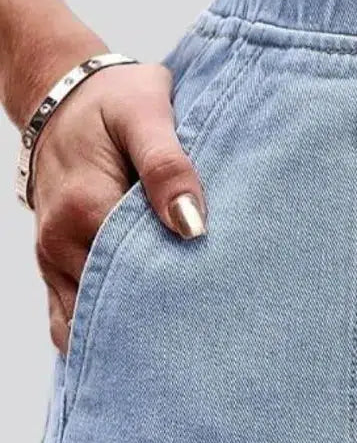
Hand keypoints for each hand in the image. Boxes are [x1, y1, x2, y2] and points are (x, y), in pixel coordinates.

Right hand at [29, 60, 206, 354]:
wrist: (64, 90)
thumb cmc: (113, 100)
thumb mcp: (146, 116)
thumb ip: (168, 168)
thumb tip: (193, 226)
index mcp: (85, 211)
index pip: (133, 281)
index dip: (177, 302)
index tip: (217, 319)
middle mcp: (61, 244)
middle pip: (111, 311)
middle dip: (157, 333)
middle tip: (209, 349)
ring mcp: (54, 258)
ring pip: (89, 323)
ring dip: (132, 337)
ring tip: (185, 352)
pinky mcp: (57, 264)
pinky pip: (73, 317)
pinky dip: (106, 334)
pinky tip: (148, 343)